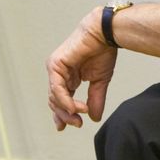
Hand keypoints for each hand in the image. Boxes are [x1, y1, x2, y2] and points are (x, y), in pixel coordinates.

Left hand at [46, 8, 117, 129]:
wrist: (104, 34)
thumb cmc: (103, 51)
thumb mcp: (100, 81)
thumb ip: (95, 99)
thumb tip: (93, 118)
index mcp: (68, 77)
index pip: (60, 100)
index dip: (64, 115)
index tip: (72, 125)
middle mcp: (59, 73)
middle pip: (55, 101)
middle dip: (65, 115)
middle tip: (77, 124)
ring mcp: (55, 69)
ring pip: (54, 96)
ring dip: (67, 110)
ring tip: (80, 116)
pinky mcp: (55, 64)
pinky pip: (57, 88)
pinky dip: (65, 100)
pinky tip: (75, 108)